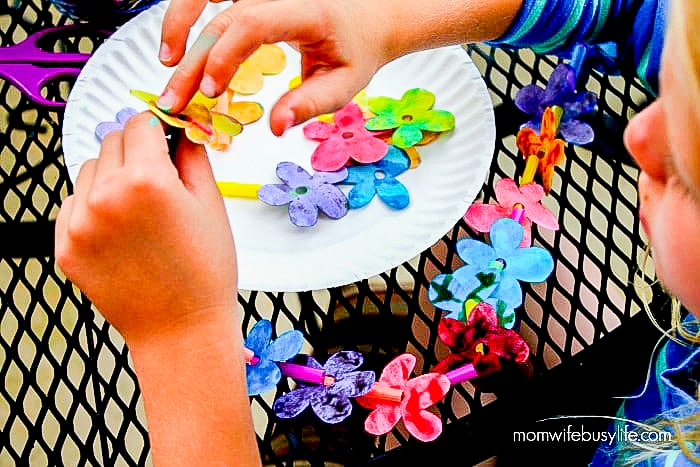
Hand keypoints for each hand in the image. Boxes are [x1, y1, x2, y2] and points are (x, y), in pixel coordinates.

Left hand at [55, 112, 236, 345]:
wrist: (181, 329)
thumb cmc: (203, 274)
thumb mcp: (211, 205)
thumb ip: (192, 156)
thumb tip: (182, 130)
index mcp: (146, 181)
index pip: (140, 124)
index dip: (158, 127)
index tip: (165, 135)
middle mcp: (105, 197)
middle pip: (112, 142)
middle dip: (136, 151)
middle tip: (158, 179)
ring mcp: (79, 224)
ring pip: (88, 171)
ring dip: (110, 177)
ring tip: (139, 210)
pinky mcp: (65, 247)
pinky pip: (73, 205)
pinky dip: (93, 207)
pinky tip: (121, 230)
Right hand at [158, 0, 391, 134]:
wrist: (367, 20)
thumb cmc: (357, 48)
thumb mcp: (345, 83)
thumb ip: (311, 104)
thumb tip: (276, 127)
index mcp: (305, 10)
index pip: (253, 24)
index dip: (224, 56)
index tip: (210, 91)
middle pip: (222, 19)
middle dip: (192, 61)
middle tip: (175, 100)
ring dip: (179, 26)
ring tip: (167, 65)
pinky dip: (188, 16)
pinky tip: (179, 47)